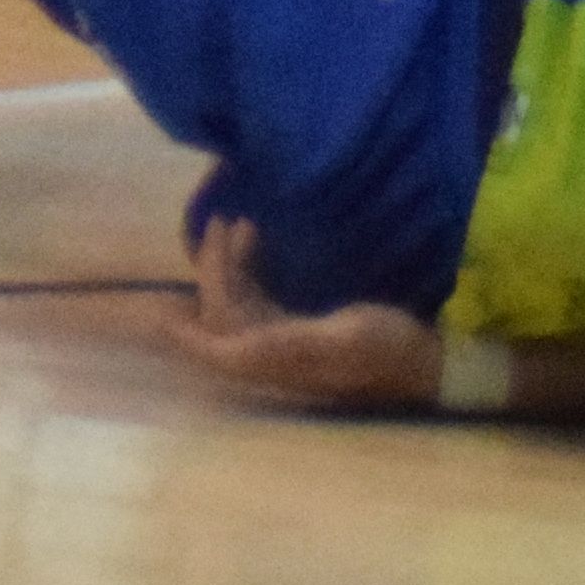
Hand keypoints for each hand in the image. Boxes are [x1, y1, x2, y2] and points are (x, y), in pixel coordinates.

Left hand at [170, 216, 448, 407]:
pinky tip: (261, 244)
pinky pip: (258, 301)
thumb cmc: (388, 350)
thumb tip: (237, 347)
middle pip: (224, 317)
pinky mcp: (298, 332)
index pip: (216, 349)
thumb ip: (290, 342)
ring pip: (238, 305)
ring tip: (238, 222)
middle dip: (214, 271)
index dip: (185, 333)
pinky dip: (251, 272)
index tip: (159, 310)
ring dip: (230, 267)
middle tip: (220, 221)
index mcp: (277, 362)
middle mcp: (271, 356)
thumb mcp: (345, 338)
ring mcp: (283, 344)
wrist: (425, 363)